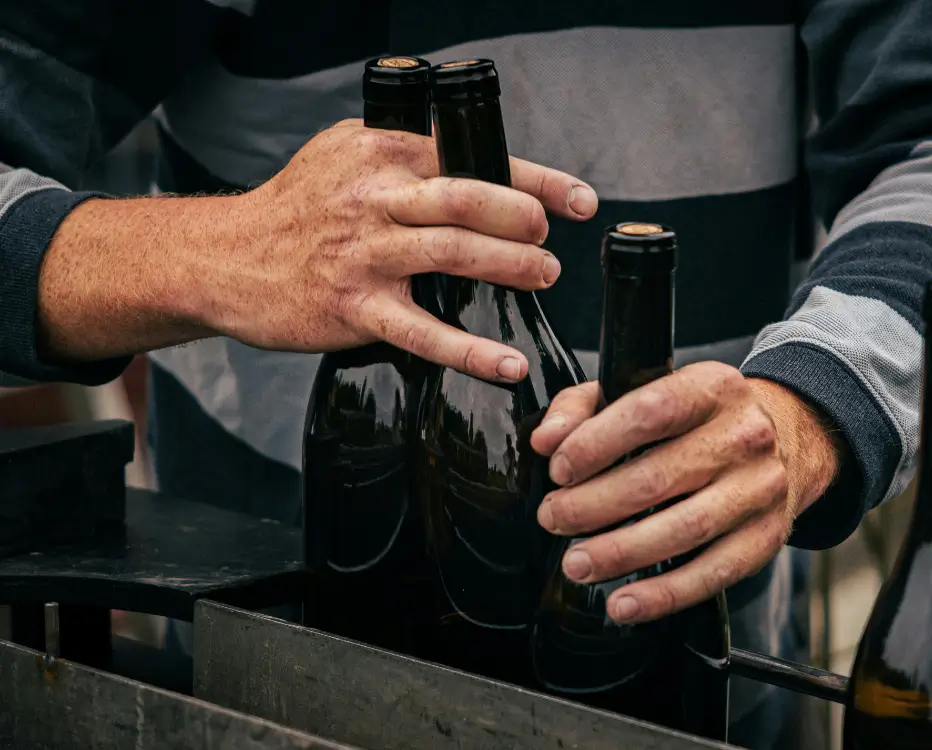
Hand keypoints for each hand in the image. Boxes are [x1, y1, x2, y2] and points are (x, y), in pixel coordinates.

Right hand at [210, 119, 597, 381]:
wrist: (223, 258)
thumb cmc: (297, 208)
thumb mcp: (344, 155)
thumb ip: (406, 154)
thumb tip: (478, 157)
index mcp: (381, 153)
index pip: (472, 156)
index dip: (536, 179)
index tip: (580, 201)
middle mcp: (373, 198)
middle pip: (466, 199)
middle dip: (522, 218)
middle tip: (550, 241)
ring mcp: (363, 255)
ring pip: (452, 254)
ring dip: (510, 266)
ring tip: (544, 278)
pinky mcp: (353, 308)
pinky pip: (423, 332)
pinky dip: (471, 351)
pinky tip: (508, 363)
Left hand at [530, 362, 842, 623]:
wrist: (790, 436)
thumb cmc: (699, 418)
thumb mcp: (650, 390)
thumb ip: (586, 407)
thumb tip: (546, 441)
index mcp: (712, 388)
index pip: (651, 411)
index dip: (597, 443)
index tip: (558, 470)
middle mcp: (744, 436)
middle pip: (659, 478)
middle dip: (592, 505)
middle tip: (553, 518)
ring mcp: (760, 489)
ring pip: (684, 529)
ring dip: (619, 553)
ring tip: (575, 564)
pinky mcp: (767, 537)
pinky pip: (713, 573)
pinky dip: (663, 595)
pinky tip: (622, 603)